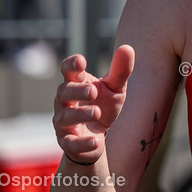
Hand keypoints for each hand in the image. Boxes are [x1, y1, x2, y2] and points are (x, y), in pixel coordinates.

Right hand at [53, 45, 134, 164]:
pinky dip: (82, 143)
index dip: (71, 65)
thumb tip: (127, 48)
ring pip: (64, 116)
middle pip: (64, 91)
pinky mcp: (67, 141)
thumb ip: (121, 70)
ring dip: (80, 114)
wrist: (96, 136)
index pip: (68, 70)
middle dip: (77, 91)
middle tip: (93, 91)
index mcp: (77, 83)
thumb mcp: (116, 88)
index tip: (81, 61)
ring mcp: (64, 121)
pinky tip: (95, 142)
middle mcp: (65, 101)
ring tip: (96, 112)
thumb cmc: (104, 105)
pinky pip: (70, 143)